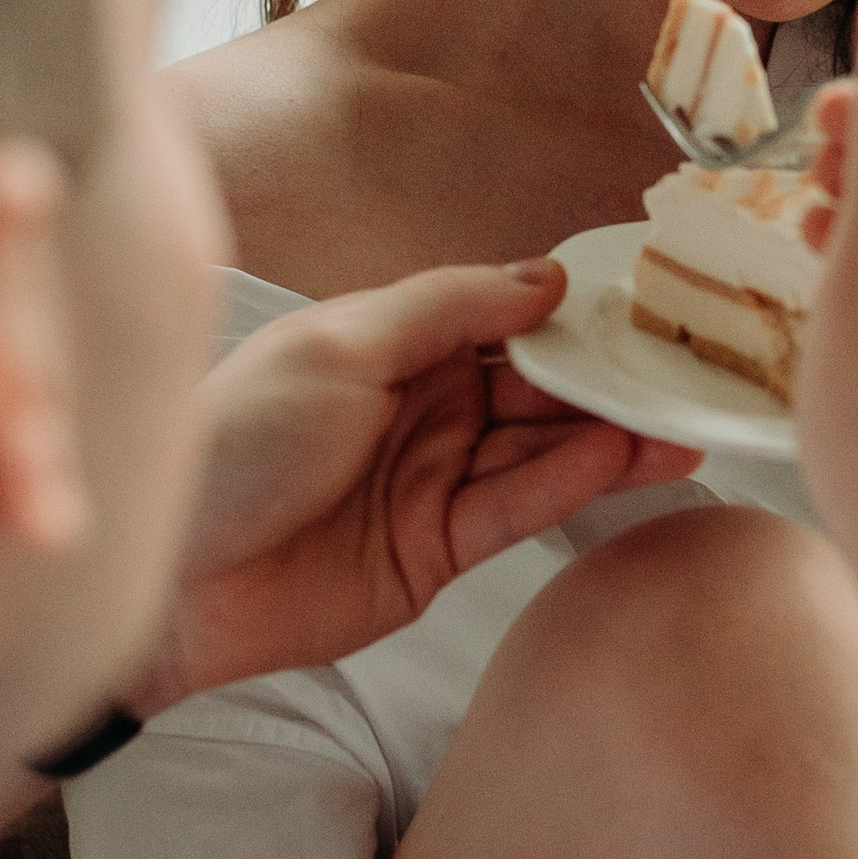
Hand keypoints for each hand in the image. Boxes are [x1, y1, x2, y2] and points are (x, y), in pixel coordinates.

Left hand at [134, 265, 699, 711]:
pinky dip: (569, 484)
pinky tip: (618, 457)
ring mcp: (434, 479)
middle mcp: (424, 406)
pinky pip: (518, 508)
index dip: (571, 310)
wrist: (169, 579)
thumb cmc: (232, 444)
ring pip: (542, 448)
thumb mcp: (338, 348)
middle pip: (537, 384)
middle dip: (608, 375)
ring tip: (680, 419)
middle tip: (688, 368)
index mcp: (393, 342)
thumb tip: (546, 279)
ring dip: (611, 433)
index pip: (504, 315)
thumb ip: (446, 309)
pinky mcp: (438, 551)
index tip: (645, 299)